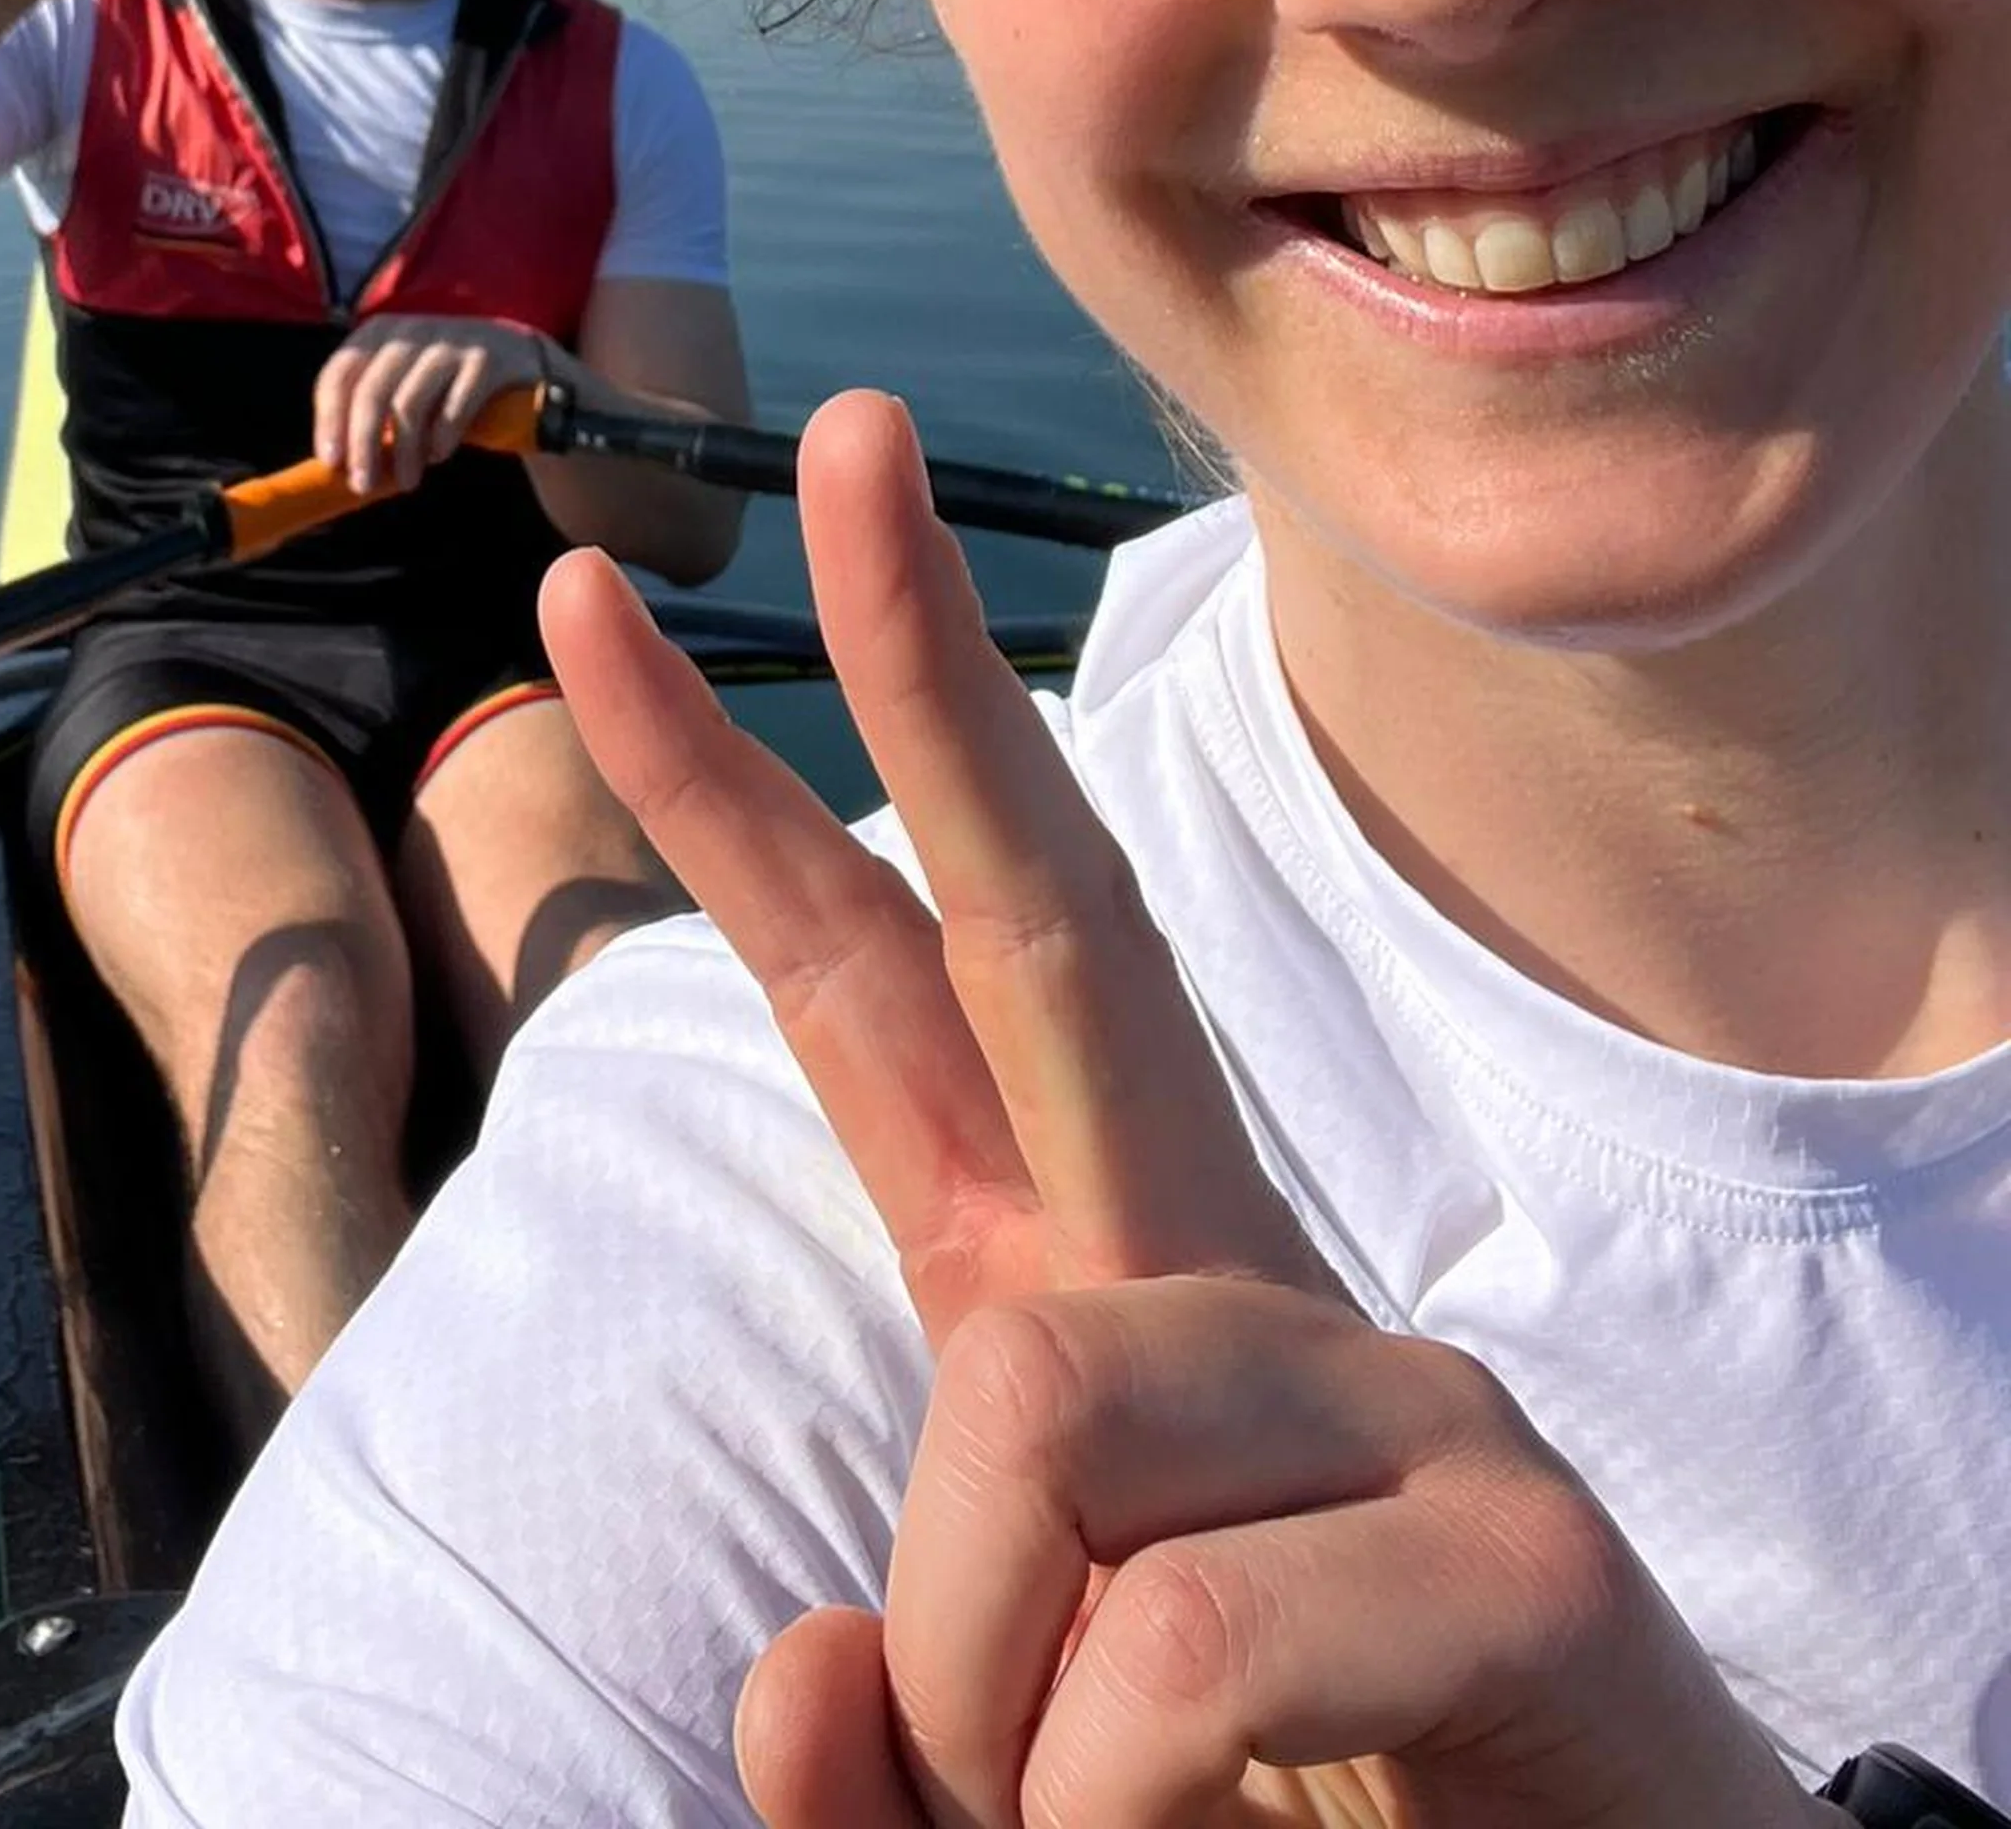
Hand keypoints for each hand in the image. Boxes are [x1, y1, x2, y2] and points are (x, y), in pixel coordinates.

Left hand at [312, 314, 555, 496]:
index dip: (329, 419)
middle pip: (370, 391)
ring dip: (404, 451)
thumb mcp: (404, 387)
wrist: (523, 364)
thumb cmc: (447, 386)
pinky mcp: (487, 358)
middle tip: (362, 483)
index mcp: (380, 332)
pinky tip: (439, 454)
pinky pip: (454, 406)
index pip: (339, 373)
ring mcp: (451, 339)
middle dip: (361, 443)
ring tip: (408, 482)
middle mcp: (412, 328)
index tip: (330, 462)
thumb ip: (371, 414)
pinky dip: (442, 437)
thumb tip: (337, 465)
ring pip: (410, 403)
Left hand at [541, 395, 1807, 1828]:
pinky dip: (1095, 1799)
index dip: (727, 801)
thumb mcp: (1005, 1755)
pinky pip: (1172, 1645)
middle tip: (842, 423)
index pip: (878, 994)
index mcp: (1072, 1281)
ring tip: (1081, 1821)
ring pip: (1032, 1409)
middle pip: (1052, 916)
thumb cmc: (1265, 1816)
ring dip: (981, 1688)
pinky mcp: (1523, 1545)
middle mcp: (1222, 1270)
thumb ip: (880, 1712)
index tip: (588, 615)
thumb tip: (806, 1665)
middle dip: (923, 665)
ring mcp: (1386, 1378)